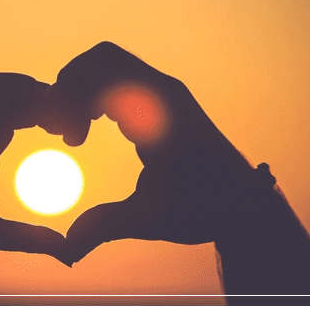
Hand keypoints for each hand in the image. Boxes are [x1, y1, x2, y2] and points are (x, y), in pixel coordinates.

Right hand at [38, 42, 255, 264]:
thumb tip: (66, 251)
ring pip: (110, 64)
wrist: (244, 203)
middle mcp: (164, 92)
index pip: (102, 74)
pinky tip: (90, 132)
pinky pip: (121, 79)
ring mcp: (165, 93)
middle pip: (101, 59)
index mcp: (160, 112)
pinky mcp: (163, 101)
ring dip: (83, 91)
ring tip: (75, 136)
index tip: (70, 143)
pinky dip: (97, 96)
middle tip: (65, 134)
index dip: (71, 102)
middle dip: (71, 88)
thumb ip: (104, 227)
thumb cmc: (203, 209)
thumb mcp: (149, 219)